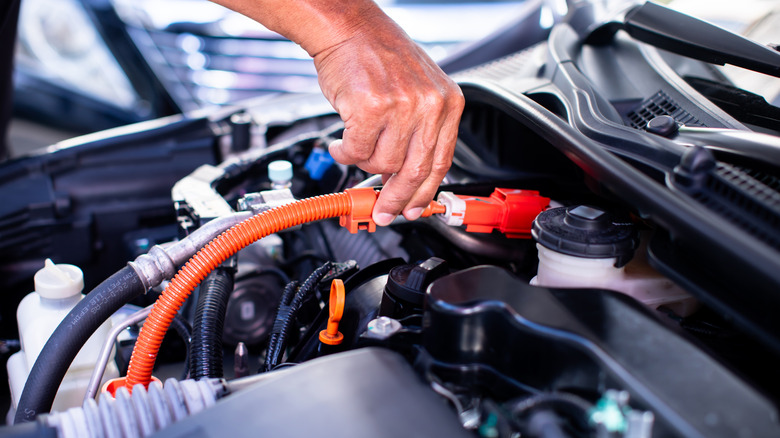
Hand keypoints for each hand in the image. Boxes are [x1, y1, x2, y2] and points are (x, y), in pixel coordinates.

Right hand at [314, 15, 463, 225]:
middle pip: (416, 171)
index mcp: (448, 102)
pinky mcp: (371, 108)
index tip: (415, 209)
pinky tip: (341, 143)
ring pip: (383, 163)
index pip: (442, 162)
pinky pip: (357, 150)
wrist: (349, 27)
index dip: (425, 193)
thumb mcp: (419, 90)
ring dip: (363, 162)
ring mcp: (402, 106)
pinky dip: (345, 152)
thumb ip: (420, 132)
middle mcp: (430, 104)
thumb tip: (407, 178)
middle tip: (383, 210)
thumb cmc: (379, 56)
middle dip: (396, 197)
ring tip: (354, 148)